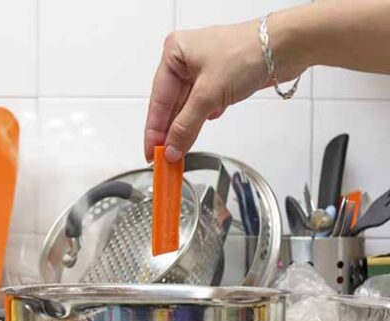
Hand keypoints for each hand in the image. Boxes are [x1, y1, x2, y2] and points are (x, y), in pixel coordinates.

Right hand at [144, 21, 276, 162]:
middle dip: (169, 132)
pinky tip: (199, 129)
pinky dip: (200, 118)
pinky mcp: (219, 78)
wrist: (285, 46)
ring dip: (185, 127)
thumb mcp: (208, 94)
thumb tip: (171, 149)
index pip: (158, 100)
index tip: (152, 153)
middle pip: (170, 104)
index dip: (154, 130)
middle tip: (164, 157)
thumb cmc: (247, 52)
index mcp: (174, 53)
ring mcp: (203, 69)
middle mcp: (185, 60)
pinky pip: (202, 104)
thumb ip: (186, 126)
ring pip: (187, 106)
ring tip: (179, 150)